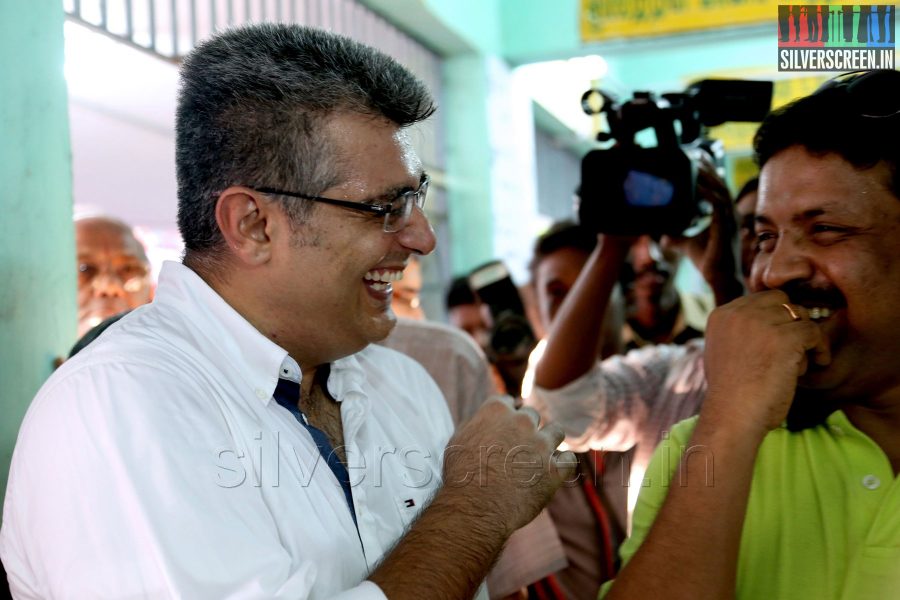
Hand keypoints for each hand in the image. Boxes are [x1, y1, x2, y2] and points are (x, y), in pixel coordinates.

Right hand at [442, 396, 576, 535]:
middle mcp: (522, 422)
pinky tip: (553, 473)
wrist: (474, 507)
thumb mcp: (459, 440)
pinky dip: (562, 465)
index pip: (508, 402)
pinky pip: (569, 459)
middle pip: (532, 416)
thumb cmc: (461, 476)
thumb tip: (486, 419)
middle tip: (518, 448)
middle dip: (526, 429)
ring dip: (549, 441)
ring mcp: (541, 444)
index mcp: (497, 410)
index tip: (505, 429)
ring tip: (540, 457)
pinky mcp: (555, 469)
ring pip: (556, 431)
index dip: (507, 416)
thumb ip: (477, 423)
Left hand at [664, 156, 744, 304]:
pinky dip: (707, 194)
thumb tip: (663, 237)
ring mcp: (729, 220)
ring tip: (694, 164)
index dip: (708, 170)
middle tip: (694, 152)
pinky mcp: (725, 228)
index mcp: (722, 213)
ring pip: (720, 190)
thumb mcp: (688, 245)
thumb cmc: (708, 261)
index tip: (695, 156)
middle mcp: (728, 213)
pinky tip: (697, 186)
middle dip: (708, 167)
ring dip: (707, 176)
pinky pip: (718, 206)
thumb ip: (677, 238)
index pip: (716, 186)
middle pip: (719, 183)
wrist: (719, 279)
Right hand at [702, 291, 829, 436]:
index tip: (781, 343)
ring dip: (805, 339)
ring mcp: (761, 323)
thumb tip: (771, 321)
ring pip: (801, 316)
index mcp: (721, 314)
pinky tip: (816, 365)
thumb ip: (741, 331)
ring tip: (798, 364)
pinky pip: (814, 332)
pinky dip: (820, 349)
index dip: (776, 319)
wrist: (733, 416)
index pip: (761, 300)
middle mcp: (738, 312)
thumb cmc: (732, 393)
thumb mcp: (725, 351)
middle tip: (794, 350)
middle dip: (791, 323)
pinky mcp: (783, 338)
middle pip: (782, 301)